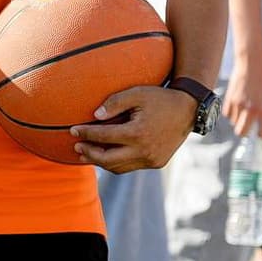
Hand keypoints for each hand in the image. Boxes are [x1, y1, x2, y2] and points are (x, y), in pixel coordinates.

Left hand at [70, 86, 196, 172]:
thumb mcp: (137, 93)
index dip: (85, 133)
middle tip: (76, 146)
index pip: (103, 137)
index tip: (72, 130)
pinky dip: (116, 163)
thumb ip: (114, 102)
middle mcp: (144, 151)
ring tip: (86, 153)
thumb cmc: (160, 98)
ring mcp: (151, 160)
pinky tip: (106, 156)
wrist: (189, 110)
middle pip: (107, 159)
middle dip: (89, 153)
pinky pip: (130, 167)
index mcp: (138, 133)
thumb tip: (94, 116)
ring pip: (118, 167)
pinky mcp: (157, 163)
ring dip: (101, 162)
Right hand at [222, 57, 261, 139]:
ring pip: (234, 123)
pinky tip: (237, 106)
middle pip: (242, 132)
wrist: (251, 64)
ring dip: (238, 120)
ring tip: (244, 112)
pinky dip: (231, 113)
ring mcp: (238, 105)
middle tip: (249, 127)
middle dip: (246, 132)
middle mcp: (250, 109)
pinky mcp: (229, 99)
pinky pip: (227, 114)